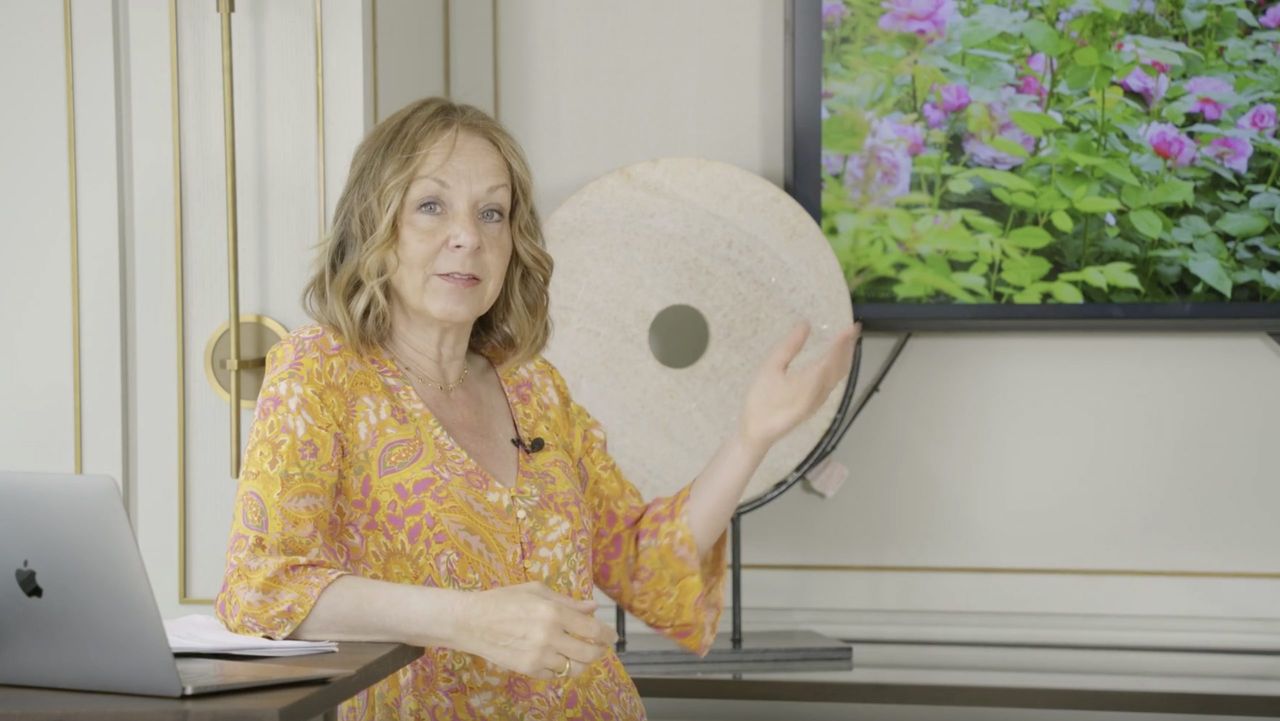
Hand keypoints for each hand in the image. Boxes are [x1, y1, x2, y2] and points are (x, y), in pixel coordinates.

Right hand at [452, 581, 617, 678]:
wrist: (470, 621)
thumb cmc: (503, 600)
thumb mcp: (536, 591)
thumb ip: (567, 602)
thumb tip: (592, 608)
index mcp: (553, 612)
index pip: (592, 629)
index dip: (607, 635)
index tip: (612, 636)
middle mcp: (549, 636)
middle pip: (589, 654)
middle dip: (600, 651)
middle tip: (600, 647)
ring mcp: (539, 656)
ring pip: (575, 669)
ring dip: (582, 662)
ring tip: (580, 654)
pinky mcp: (528, 670)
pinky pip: (555, 674)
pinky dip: (560, 667)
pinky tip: (557, 657)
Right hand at [737, 321, 859, 448]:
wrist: (759, 433)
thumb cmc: (761, 400)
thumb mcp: (770, 369)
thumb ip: (789, 346)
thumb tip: (805, 325)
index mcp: (811, 381)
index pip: (833, 357)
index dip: (843, 341)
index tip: (851, 326)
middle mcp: (821, 391)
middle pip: (841, 367)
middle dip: (849, 347)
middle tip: (854, 329)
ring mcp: (820, 400)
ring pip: (840, 376)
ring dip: (846, 357)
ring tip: (849, 342)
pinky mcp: (816, 404)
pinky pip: (834, 382)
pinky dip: (839, 368)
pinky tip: (834, 362)